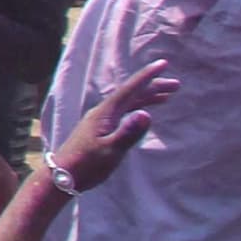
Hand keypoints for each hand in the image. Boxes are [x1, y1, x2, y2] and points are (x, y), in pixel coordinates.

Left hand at [47, 59, 178, 190]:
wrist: (63, 175)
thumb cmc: (87, 165)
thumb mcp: (111, 151)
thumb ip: (128, 133)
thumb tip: (146, 114)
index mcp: (105, 113)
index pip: (129, 90)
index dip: (146, 77)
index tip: (163, 64)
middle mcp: (103, 112)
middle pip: (131, 94)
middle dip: (153, 87)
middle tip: (176, 85)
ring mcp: (101, 120)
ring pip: (128, 103)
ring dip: (147, 97)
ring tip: (168, 95)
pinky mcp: (101, 129)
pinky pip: (123, 112)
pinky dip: (137, 108)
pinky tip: (144, 113)